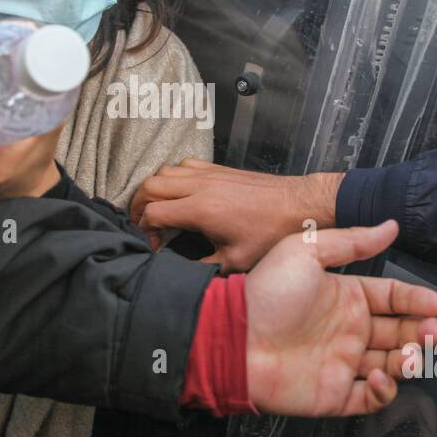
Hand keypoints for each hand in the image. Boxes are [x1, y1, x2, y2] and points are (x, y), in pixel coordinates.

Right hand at [131, 159, 342, 271]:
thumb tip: (185, 272)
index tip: (152, 243)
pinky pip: (183, 164)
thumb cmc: (272, 233)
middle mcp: (200, 186)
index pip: (152, 211)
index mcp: (200, 209)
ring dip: (153, 189)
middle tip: (142, 225)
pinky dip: (172, 177)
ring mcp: (209, 174)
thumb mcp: (237, 260)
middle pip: (149, 186)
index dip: (144, 229)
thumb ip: (205, 266)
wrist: (299, 205)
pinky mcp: (219, 169)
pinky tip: (180, 193)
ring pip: (164, 171)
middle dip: (137, 205)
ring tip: (156, 209)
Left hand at [245, 221, 436, 416]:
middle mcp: (347, 329)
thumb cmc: (264, 294)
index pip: (393, 297)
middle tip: (432, 333)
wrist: (234, 339)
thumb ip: (351, 241)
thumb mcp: (305, 251)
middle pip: (400, 332)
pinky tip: (384, 375)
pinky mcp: (335, 394)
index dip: (417, 300)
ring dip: (411, 360)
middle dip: (422, 332)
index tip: (435, 303)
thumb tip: (390, 226)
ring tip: (413, 354)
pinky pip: (372, 398)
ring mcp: (342, 363)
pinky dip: (386, 391)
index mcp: (345, 296)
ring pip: (393, 365)